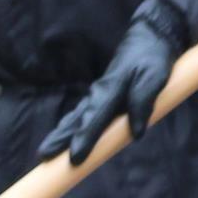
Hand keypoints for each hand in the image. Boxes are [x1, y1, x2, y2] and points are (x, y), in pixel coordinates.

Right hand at [43, 0, 191, 164]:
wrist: (148, 39)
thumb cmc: (152, 60)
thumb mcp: (154, 78)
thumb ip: (143, 102)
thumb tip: (136, 133)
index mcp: (111, 89)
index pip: (94, 118)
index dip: (84, 138)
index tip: (74, 157)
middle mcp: (98, 93)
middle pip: (76, 120)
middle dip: (60, 139)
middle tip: (44, 155)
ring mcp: (97, 94)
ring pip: (75, 118)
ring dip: (60, 134)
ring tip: (45, 151)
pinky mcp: (100, 96)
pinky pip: (81, 114)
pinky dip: (69, 126)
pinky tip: (62, 136)